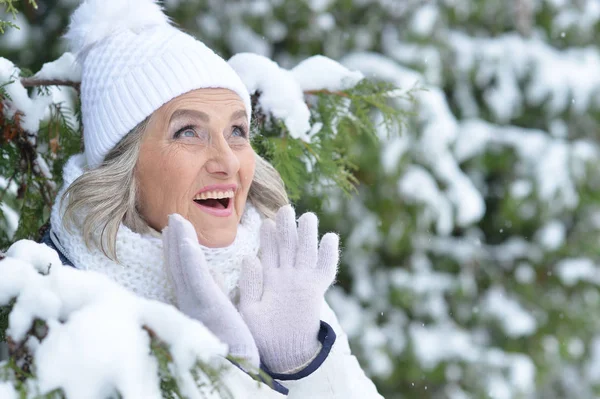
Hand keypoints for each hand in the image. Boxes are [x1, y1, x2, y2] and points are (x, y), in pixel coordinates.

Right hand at [163, 214, 259, 368]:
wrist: (235, 374)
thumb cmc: (231, 350)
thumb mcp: (223, 315)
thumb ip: (217, 294)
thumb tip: (217, 274)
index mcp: (194, 306)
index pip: (184, 273)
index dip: (177, 251)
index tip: (174, 232)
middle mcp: (189, 304)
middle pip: (179, 266)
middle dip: (173, 242)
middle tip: (171, 219)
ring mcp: (195, 304)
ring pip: (184, 266)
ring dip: (179, 240)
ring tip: (175, 219)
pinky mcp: (207, 305)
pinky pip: (196, 276)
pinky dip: (189, 256)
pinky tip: (185, 239)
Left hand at [239, 205, 338, 372]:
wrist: (284, 357)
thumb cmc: (262, 337)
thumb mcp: (248, 310)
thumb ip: (250, 284)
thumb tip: (249, 257)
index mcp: (270, 280)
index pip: (269, 253)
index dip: (268, 237)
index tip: (266, 221)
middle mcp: (287, 278)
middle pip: (289, 247)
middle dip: (288, 228)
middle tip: (286, 208)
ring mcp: (303, 283)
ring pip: (306, 253)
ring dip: (307, 235)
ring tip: (308, 216)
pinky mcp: (317, 291)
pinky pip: (326, 270)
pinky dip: (330, 255)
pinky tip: (331, 237)